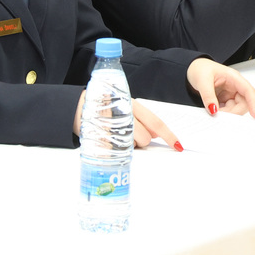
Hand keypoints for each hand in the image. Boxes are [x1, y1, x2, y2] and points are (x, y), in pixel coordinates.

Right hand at [73, 92, 187, 150]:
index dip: (168, 136)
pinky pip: (117, 150)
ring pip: (131, 145)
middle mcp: (124, 114)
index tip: (178, 146)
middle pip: (145, 138)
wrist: (76, 106)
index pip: (155, 122)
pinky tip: (109, 142)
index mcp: (132, 104)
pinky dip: (115, 150)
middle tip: (128, 135)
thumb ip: (141, 119)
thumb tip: (156, 134)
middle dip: (141, 142)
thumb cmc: (102, 105)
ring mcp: (112, 125)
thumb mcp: (123, 106)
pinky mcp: (102, 136)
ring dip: (127, 146)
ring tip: (115, 136)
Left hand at [186, 58, 254, 117]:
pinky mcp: (225, 99)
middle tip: (220, 115)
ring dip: (227, 113)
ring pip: (236, 108)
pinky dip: (222, 112)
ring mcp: (230, 93)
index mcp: (233, 77)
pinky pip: (228, 109)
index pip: (248, 91)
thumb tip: (214, 110)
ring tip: (213, 110)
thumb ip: (208, 96)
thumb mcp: (202, 81)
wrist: (191, 69)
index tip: (254, 114)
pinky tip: (213, 110)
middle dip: (234, 111)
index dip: (253, 103)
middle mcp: (235, 86)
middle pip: (243, 103)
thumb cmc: (199, 69)